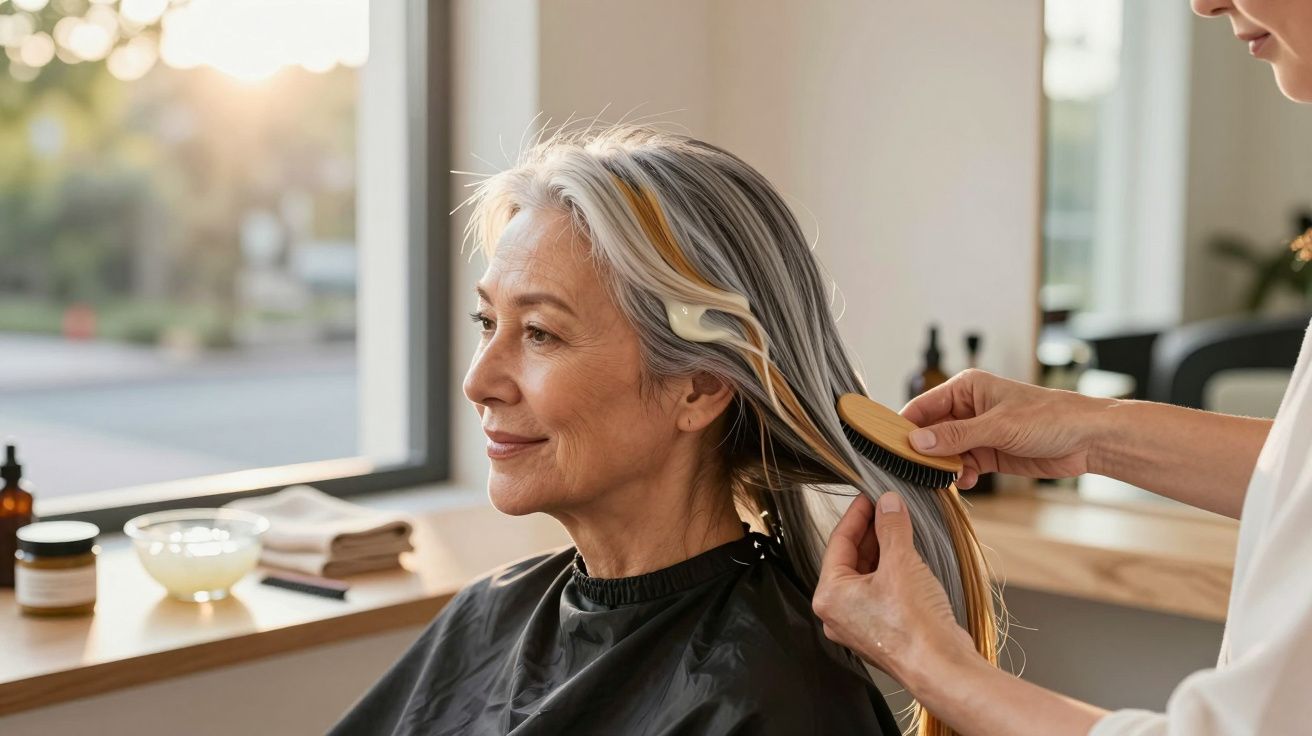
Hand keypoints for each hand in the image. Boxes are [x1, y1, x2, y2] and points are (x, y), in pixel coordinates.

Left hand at [812, 493, 975, 689]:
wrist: (942, 668)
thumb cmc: (914, 625)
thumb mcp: (901, 562)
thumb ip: (891, 527)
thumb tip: (887, 503)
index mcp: (829, 595)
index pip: (838, 542)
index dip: (857, 514)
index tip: (871, 496)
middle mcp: (838, 613)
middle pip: (851, 559)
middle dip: (872, 532)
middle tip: (890, 508)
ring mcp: (860, 625)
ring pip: (867, 576)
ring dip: (884, 551)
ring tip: (902, 528)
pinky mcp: (882, 631)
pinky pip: (881, 592)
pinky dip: (892, 572)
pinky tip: (910, 558)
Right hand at [900, 369, 1110, 489]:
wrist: (1087, 440)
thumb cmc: (1049, 417)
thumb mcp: (998, 426)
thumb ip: (956, 435)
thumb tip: (917, 442)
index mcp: (966, 388)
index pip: (923, 406)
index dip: (905, 426)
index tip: (888, 446)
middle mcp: (967, 409)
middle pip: (930, 431)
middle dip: (922, 451)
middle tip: (912, 469)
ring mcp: (977, 433)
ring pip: (944, 452)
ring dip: (941, 466)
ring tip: (944, 477)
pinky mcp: (988, 454)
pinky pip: (961, 465)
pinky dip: (957, 475)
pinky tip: (962, 481)